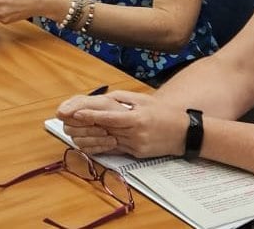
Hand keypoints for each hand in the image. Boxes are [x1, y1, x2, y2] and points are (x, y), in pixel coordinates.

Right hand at [56, 95, 121, 153]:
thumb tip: (60, 112)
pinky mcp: (87, 146)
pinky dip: (100, 147)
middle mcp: (75, 121)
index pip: (62, 113)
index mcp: (75, 107)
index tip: (88, 119)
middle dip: (88, 129)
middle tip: (102, 128)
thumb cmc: (118, 111)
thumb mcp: (101, 103)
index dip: (73, 117)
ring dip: (96, 139)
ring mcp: (80, 134)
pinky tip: (109, 143)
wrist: (132, 125)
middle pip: (68, 129)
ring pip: (77, 140)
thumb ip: (79, 105)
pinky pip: (87, 150)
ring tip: (110, 136)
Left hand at [64, 90, 181, 158]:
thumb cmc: (164, 113)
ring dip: (91, 135)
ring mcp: (136, 146)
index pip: (109, 117)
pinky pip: (116, 149)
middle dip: (86, 125)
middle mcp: (136, 133)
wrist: (185, 133)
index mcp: (137, 118)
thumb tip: (102, 98)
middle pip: (105, 129)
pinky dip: (102, 144)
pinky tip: (90, 140)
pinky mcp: (137, 154)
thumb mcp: (143, 100)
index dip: (91, 116)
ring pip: (108, 140)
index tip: (76, 113)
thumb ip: (121, 98)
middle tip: (68, 120)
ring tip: (74, 129)